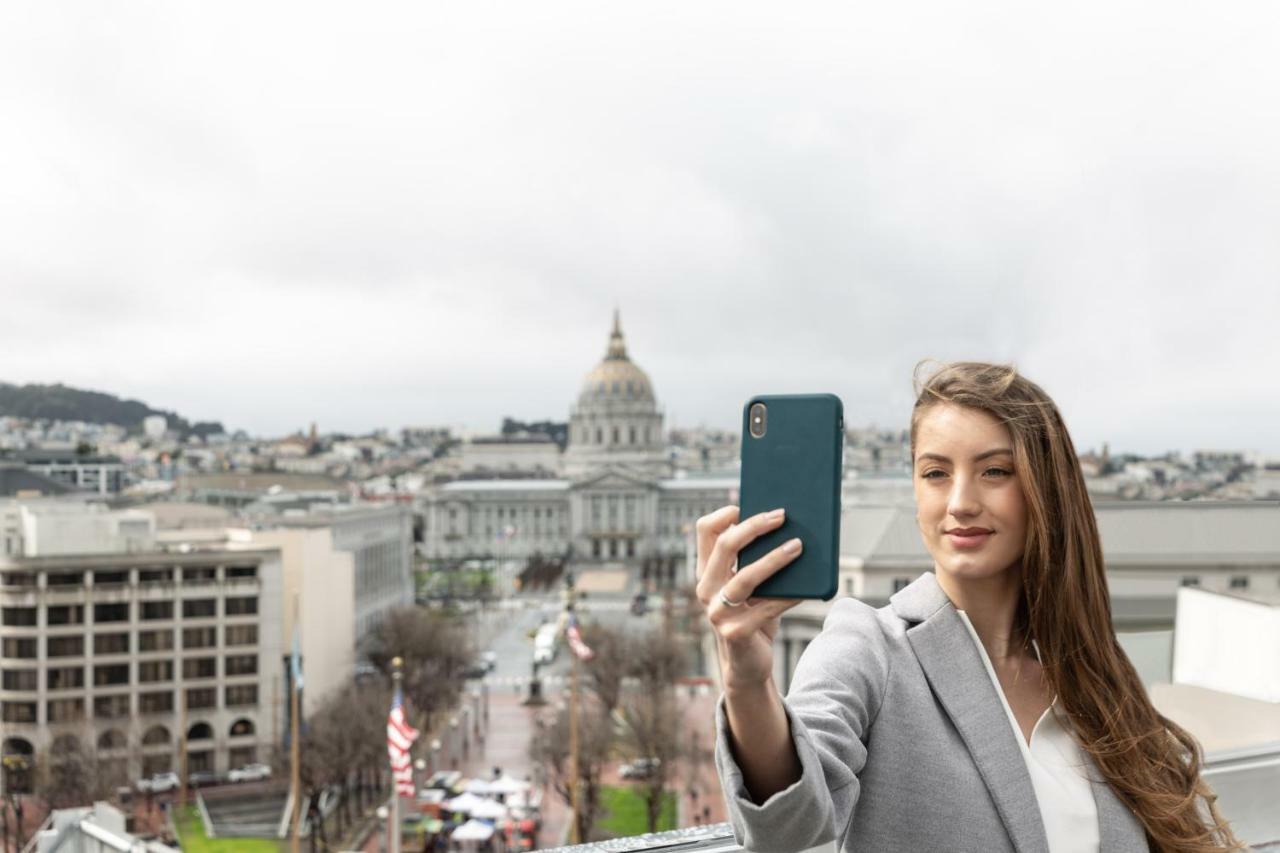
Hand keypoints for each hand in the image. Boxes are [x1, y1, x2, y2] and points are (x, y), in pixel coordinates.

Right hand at [694, 505, 803, 692]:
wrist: (748, 665)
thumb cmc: (753, 616)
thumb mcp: (748, 587)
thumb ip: (754, 562)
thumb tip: (789, 529)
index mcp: (707, 571)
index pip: (705, 530)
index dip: (725, 514)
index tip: (747, 504)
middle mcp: (706, 589)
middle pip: (725, 545)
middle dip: (755, 526)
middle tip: (782, 515)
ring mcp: (718, 612)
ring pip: (746, 577)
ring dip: (774, 558)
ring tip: (798, 546)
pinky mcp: (736, 633)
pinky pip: (767, 608)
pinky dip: (788, 596)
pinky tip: (806, 589)